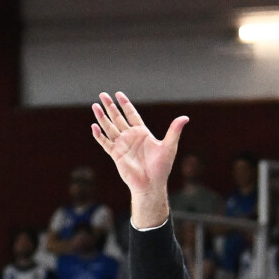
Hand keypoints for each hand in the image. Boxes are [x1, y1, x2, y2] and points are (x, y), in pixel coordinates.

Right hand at [89, 91, 185, 227]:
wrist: (151, 184)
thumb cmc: (161, 167)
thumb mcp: (169, 146)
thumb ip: (174, 131)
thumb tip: (185, 117)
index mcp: (142, 132)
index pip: (131, 114)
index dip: (125, 104)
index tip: (118, 94)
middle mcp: (130, 137)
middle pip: (118, 118)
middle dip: (110, 106)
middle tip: (103, 95)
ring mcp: (122, 145)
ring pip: (109, 128)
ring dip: (102, 117)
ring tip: (95, 106)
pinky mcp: (116, 155)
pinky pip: (105, 143)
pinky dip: (99, 136)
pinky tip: (94, 127)